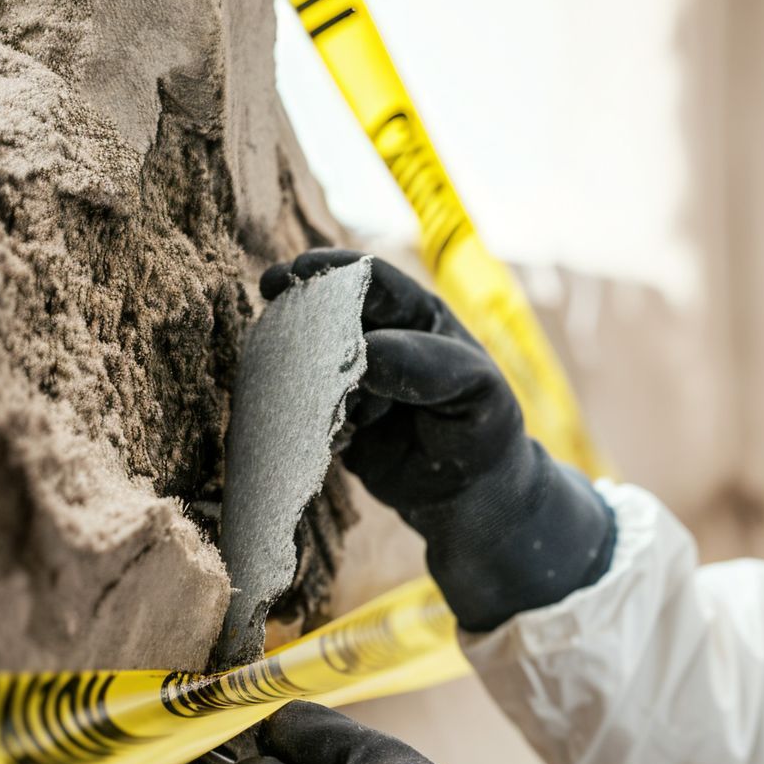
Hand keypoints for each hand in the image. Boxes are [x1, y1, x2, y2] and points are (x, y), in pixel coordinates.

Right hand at [259, 249, 521, 514]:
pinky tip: (336, 438)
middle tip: (281, 331)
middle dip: (300, 318)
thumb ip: (425, 364)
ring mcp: (349, 378)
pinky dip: (306, 417)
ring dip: (301, 375)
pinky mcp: (332, 417)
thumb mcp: (474, 389)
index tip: (295, 276)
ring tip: (324, 400)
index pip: (369, 279)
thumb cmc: (482, 427)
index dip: (331, 270)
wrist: (467, 493)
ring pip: (309, 361)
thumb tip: (365, 351)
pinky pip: (305, 408)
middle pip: (326, 314)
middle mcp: (376, 338)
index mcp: (413, 315)